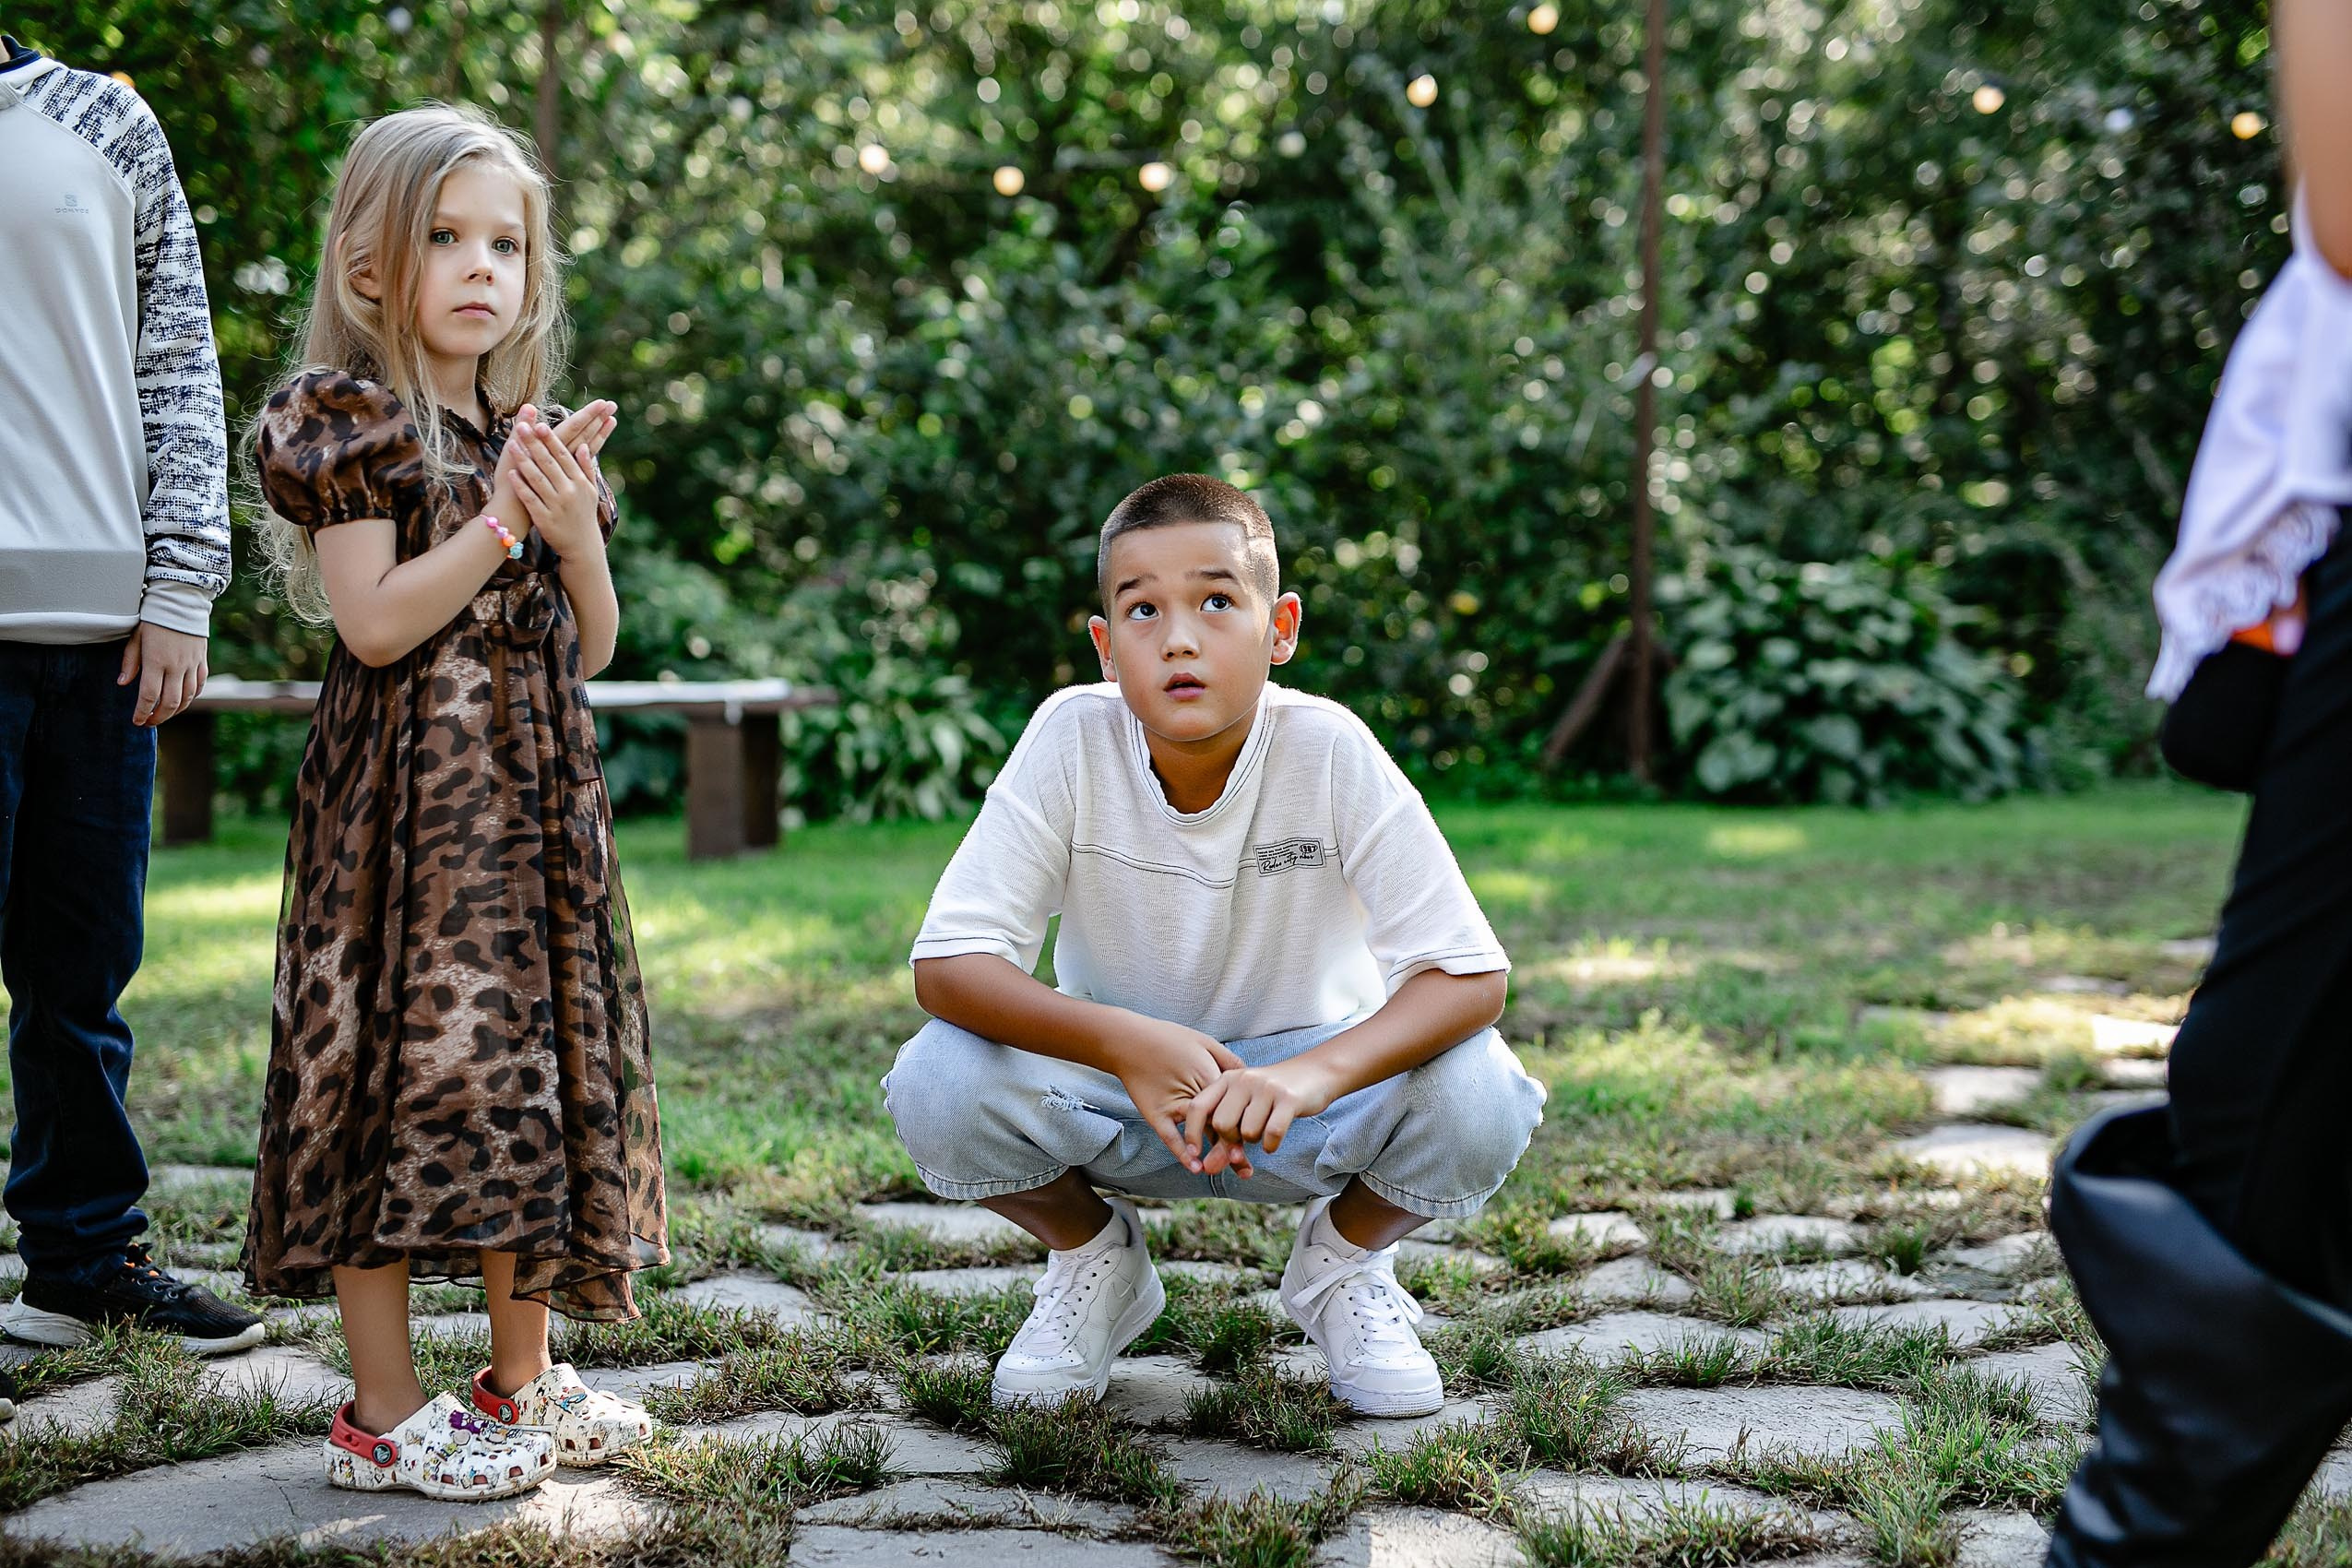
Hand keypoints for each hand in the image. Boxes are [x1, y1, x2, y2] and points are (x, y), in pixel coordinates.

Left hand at [117, 623, 207, 726]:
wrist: (182, 602)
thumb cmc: (154, 619)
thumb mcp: (135, 637)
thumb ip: (130, 662)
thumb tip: (122, 683)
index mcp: (156, 661)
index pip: (149, 696)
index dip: (142, 712)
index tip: (137, 721)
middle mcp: (176, 666)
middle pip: (169, 702)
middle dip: (158, 717)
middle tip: (149, 722)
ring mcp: (192, 665)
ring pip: (186, 698)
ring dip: (174, 710)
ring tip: (163, 714)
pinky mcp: (201, 661)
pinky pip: (198, 686)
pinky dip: (190, 697)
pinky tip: (181, 700)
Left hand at [507, 401, 615, 560]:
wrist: (582, 546)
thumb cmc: (584, 514)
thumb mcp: (591, 491)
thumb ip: (587, 468)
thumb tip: (584, 445)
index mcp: (580, 483)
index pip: (564, 456)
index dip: (551, 440)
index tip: (540, 425)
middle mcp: (569, 492)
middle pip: (548, 463)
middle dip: (534, 444)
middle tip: (522, 426)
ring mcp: (556, 506)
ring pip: (537, 479)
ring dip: (523, 461)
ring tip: (511, 445)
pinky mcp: (545, 519)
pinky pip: (530, 499)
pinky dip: (521, 486)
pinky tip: (511, 473)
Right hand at [1104, 1017, 1256, 1178]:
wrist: (1130, 1041)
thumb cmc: (1169, 1040)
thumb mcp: (1205, 1042)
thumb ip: (1228, 1060)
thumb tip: (1249, 1074)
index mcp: (1211, 1076)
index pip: (1235, 1107)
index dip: (1246, 1126)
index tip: (1258, 1141)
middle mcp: (1196, 1093)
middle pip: (1220, 1124)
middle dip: (1234, 1148)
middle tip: (1245, 1168)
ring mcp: (1175, 1105)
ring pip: (1200, 1134)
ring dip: (1215, 1154)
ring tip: (1229, 1170)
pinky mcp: (1155, 1114)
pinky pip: (1170, 1137)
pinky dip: (1183, 1153)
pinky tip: (1196, 1167)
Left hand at [1183, 1057, 1338, 1175]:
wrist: (1315, 1073)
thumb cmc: (1273, 1097)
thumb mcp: (1245, 1110)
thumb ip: (1225, 1137)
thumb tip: (1207, 1169)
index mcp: (1227, 1079)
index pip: (1198, 1107)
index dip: (1192, 1134)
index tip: (1196, 1156)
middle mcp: (1244, 1080)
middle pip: (1223, 1125)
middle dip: (1232, 1141)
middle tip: (1245, 1139)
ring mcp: (1267, 1088)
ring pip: (1248, 1132)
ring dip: (1256, 1141)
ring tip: (1264, 1130)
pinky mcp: (1289, 1099)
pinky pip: (1272, 1133)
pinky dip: (1271, 1145)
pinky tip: (1274, 1141)